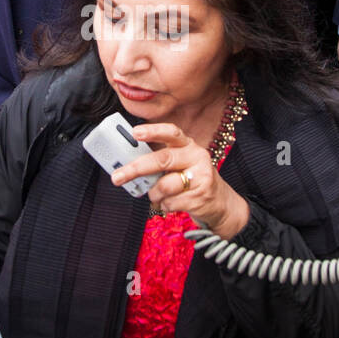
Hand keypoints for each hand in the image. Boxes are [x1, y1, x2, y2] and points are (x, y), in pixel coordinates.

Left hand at [112, 123, 250, 238]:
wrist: (221, 204)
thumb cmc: (193, 182)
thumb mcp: (181, 165)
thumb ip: (160, 161)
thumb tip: (128, 165)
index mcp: (188, 145)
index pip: (171, 133)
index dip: (153, 131)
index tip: (135, 132)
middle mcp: (196, 157)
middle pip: (161, 159)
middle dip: (136, 169)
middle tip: (117, 177)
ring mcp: (201, 177)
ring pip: (163, 186)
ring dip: (154, 195)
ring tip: (159, 196)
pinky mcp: (201, 197)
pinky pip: (169, 203)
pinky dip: (164, 206)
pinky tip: (172, 204)